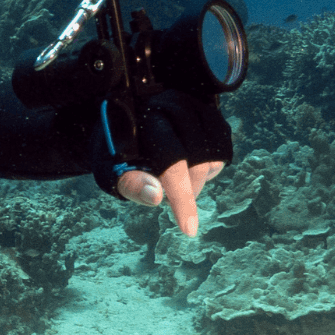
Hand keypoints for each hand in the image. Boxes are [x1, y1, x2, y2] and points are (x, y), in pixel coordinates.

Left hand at [90, 90, 233, 237]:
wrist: (124, 126)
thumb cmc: (116, 154)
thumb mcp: (112, 172)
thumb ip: (131, 185)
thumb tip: (157, 197)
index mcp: (140, 121)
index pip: (170, 162)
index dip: (180, 198)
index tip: (189, 229)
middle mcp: (168, 106)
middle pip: (197, 162)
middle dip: (187, 191)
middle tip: (174, 200)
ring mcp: (191, 105)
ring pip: (214, 156)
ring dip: (199, 179)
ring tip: (177, 180)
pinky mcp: (207, 110)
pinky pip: (222, 148)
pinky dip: (210, 166)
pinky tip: (190, 166)